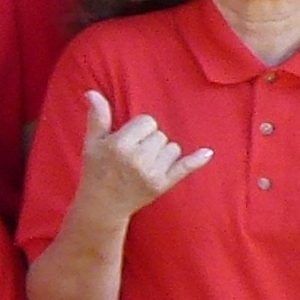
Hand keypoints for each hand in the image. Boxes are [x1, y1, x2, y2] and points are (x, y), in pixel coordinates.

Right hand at [74, 91, 211, 222]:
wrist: (102, 206)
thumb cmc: (96, 170)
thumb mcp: (91, 143)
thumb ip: (97, 117)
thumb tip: (92, 92)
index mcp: (119, 145)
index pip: (147, 121)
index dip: (139, 129)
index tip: (128, 141)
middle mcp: (137, 159)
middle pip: (161, 134)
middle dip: (150, 141)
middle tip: (134, 156)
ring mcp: (152, 173)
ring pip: (173, 148)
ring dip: (163, 153)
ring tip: (145, 164)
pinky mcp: (162, 185)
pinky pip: (184, 168)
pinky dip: (196, 161)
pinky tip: (207, 153)